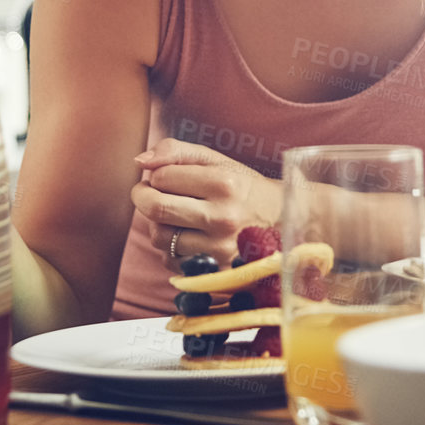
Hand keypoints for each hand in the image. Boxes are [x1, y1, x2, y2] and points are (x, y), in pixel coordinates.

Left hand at [130, 138, 281, 268]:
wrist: (284, 224)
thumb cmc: (244, 188)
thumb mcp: (218, 161)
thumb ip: (177, 152)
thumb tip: (139, 161)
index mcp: (224, 183)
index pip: (162, 177)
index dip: (154, 176)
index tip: (160, 177)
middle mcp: (222, 218)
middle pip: (156, 209)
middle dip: (142, 198)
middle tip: (147, 193)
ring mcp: (219, 249)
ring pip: (159, 238)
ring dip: (157, 225)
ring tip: (175, 217)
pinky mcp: (216, 272)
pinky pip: (170, 262)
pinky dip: (170, 249)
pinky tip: (188, 238)